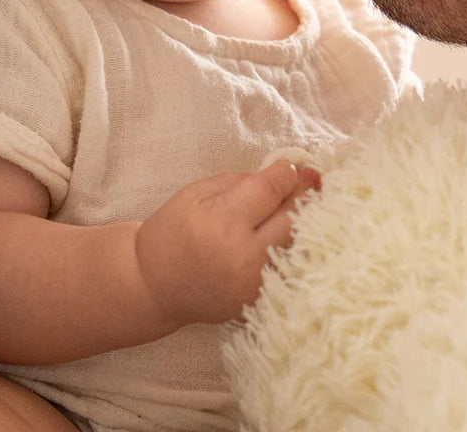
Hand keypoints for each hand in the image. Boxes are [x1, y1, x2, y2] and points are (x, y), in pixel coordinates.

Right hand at [133, 161, 319, 328]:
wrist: (153, 285)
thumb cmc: (172, 231)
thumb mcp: (196, 192)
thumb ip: (239, 181)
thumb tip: (279, 174)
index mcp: (222, 221)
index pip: (270, 191)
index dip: (285, 173)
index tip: (290, 166)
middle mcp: (243, 255)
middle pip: (292, 218)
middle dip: (304, 194)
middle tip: (313, 178)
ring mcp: (254, 283)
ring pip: (296, 245)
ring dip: (306, 221)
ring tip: (310, 201)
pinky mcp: (258, 300)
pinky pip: (287, 267)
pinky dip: (293, 247)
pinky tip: (294, 232)